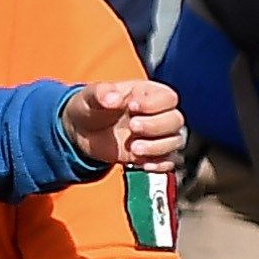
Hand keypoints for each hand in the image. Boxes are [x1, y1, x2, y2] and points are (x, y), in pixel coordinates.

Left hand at [60, 76, 182, 170]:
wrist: (82, 132)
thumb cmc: (91, 107)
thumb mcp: (90, 96)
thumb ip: (102, 93)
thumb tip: (114, 98)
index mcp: (148, 93)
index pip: (168, 98)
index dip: (154, 104)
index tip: (132, 107)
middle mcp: (157, 113)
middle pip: (176, 120)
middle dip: (155, 126)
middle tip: (132, 127)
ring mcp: (156, 135)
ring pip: (175, 141)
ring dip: (157, 147)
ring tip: (133, 149)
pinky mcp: (152, 154)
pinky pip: (169, 162)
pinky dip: (160, 165)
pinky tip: (142, 164)